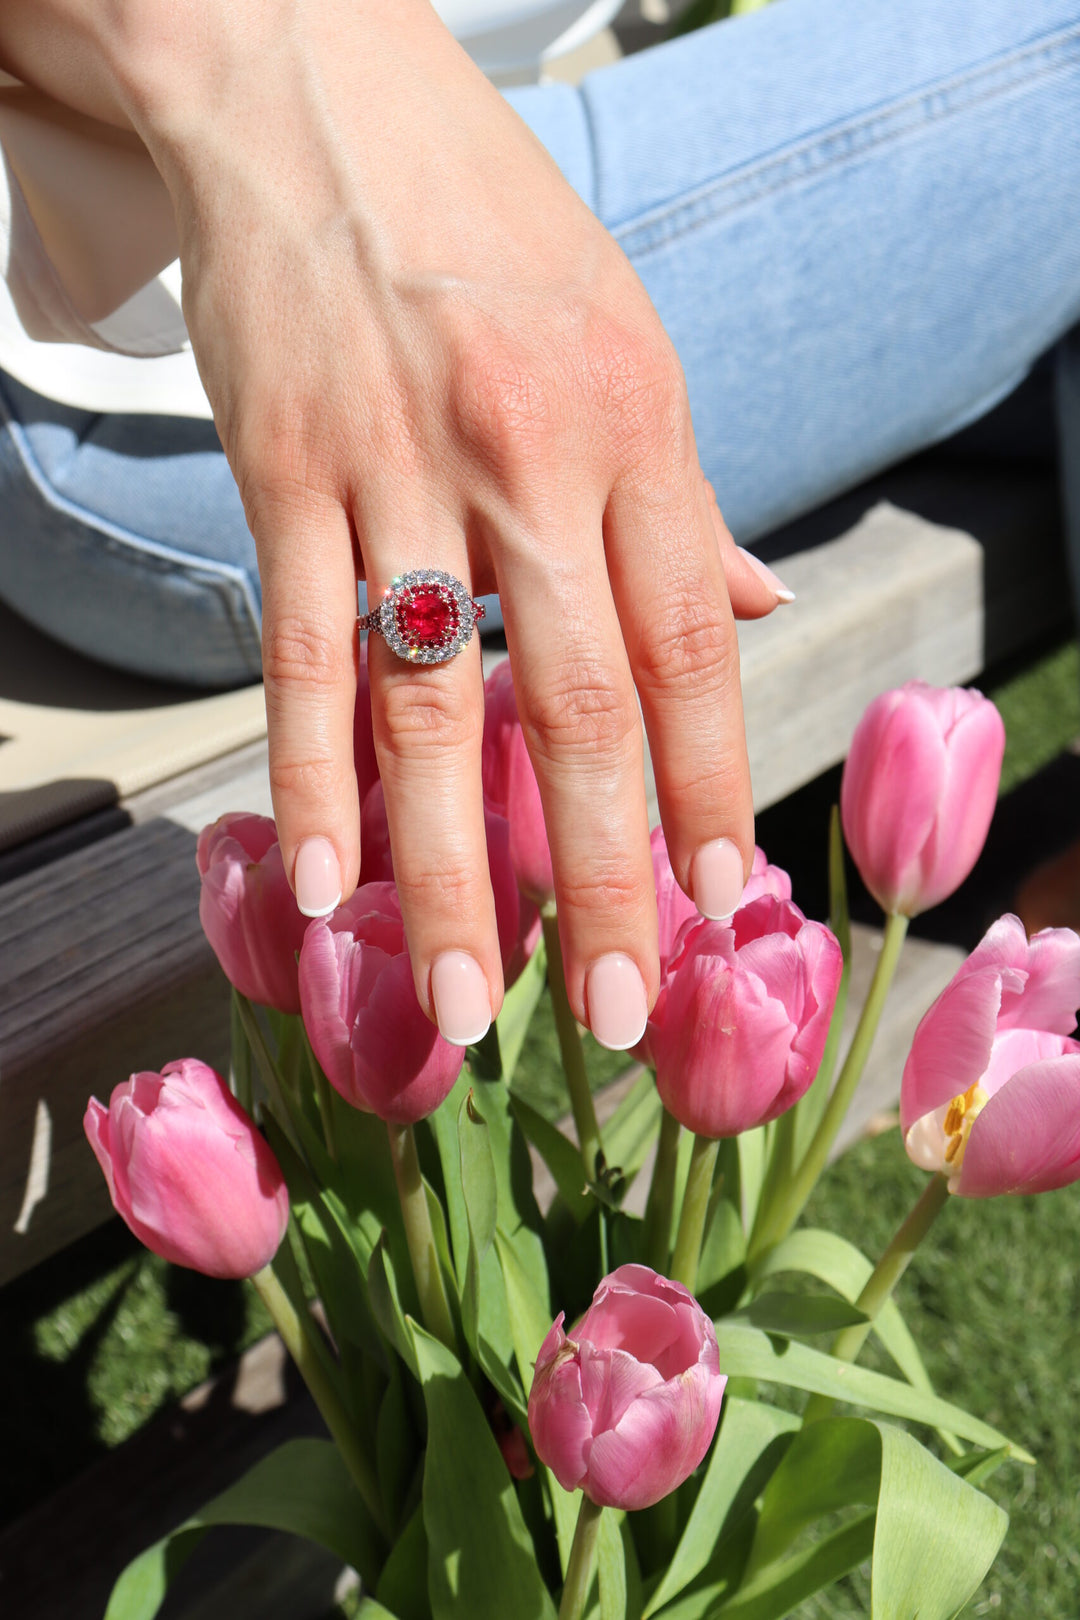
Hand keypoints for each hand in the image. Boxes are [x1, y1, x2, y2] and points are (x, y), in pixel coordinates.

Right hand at [110, 0, 780, 1046]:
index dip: (708, 784)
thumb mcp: (624, 335)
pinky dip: (309, 779)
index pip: (688, 645)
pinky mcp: (283, 474)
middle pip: (574, 705)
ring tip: (470, 1001)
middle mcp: (527, 454)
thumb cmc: (486, 224)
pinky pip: (302, 654)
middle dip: (600, 876)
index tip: (722, 898)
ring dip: (450, 873)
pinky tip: (322, 882)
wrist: (312, 87)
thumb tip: (751, 611)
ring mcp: (397, 467)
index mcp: (635, 424)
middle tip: (613, 1015)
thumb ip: (681, 495)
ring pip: (427, 708)